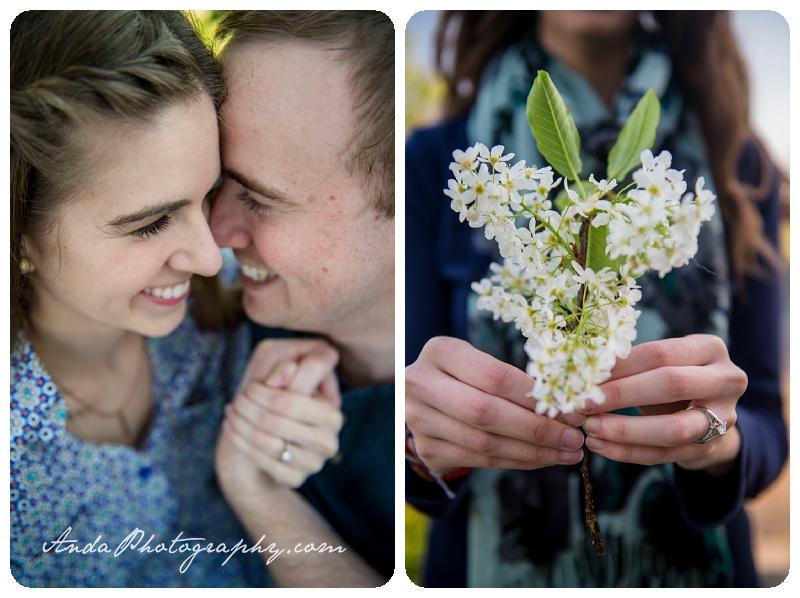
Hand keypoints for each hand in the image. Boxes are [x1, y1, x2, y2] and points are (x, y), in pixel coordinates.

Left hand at [217, 339, 342, 488]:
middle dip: (248, 408)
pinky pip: (261, 461)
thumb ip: (287, 366)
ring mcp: (313, 462)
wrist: (272, 432)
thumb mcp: (283, 369)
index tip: (251, 387)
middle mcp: (328, 440)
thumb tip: (281, 377)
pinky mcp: (296, 478)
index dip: (264, 392)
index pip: (290, 401)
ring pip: (265, 441)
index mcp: (331, 413)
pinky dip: (241, 441)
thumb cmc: (279, 393)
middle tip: (237, 399)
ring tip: (232, 411)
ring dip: (241, 423)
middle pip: (274, 421)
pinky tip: (232, 427)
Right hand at [405, 336, 585, 473]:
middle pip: (486, 412)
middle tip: (573, 437)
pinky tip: (542, 459)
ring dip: (532, 451)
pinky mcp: (427, 449)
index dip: (535, 396)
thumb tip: (568, 402)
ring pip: (484, 442)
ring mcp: (420, 420)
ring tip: (566, 452)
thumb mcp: (478, 361)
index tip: (571, 410)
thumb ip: (513, 378)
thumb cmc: (464, 374)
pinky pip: (479, 460)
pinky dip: (516, 461)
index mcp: (440, 352)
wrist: (422, 398)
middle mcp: (421, 385)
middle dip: (537, 429)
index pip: (494, 377)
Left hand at [582, 334, 746, 473]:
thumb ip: (631, 366)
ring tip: (590, 429)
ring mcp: (723, 418)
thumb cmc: (672, 378)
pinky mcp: (709, 449)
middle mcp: (725, 380)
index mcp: (709, 348)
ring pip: (672, 428)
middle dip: (622, 394)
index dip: (621, 366)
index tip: (585, 375)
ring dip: (625, 430)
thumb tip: (582, 373)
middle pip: (672, 385)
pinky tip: (601, 446)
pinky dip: (628, 452)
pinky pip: (664, 454)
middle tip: (584, 403)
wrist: (708, 413)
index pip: (660, 353)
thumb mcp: (660, 364)